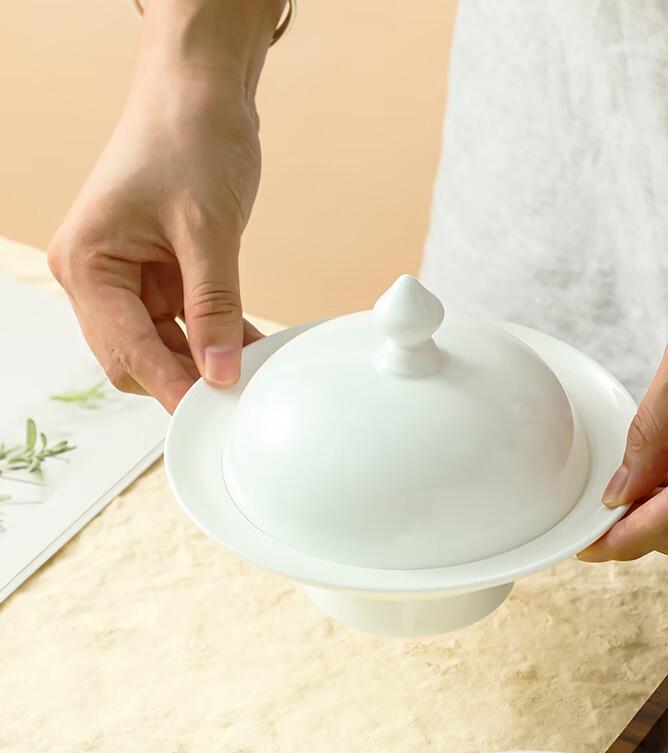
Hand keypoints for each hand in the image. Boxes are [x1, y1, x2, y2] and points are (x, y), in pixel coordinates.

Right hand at [48, 0, 282, 411]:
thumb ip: (214, 307)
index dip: (170, 385)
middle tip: (233, 399)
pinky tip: (249, 349)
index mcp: (88, 264)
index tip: (208, 416)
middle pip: (136, 356)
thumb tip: (221, 372)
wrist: (201, 92)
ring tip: (249, 377)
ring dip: (204, 361)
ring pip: (163, 344)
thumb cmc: (188, 139)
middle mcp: (99, 276)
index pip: (126, 348)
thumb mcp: (206, 230)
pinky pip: (186, 321)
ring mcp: (130, 276)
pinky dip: (215, 335)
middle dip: (182, 379)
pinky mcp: (161, 271)